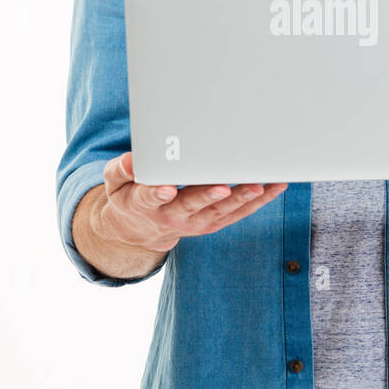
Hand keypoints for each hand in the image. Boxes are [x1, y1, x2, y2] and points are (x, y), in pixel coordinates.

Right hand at [94, 152, 287, 252]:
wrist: (142, 229)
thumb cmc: (130, 196)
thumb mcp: (114, 183)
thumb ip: (120, 169)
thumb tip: (131, 159)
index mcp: (144, 204)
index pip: (150, 198)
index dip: (157, 194)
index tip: (166, 189)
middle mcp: (172, 216)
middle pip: (192, 205)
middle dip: (208, 196)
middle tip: (223, 187)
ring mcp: (195, 222)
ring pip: (221, 211)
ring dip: (241, 198)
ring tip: (260, 185)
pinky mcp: (212, 222)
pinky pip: (237, 214)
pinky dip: (257, 201)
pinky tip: (274, 187)